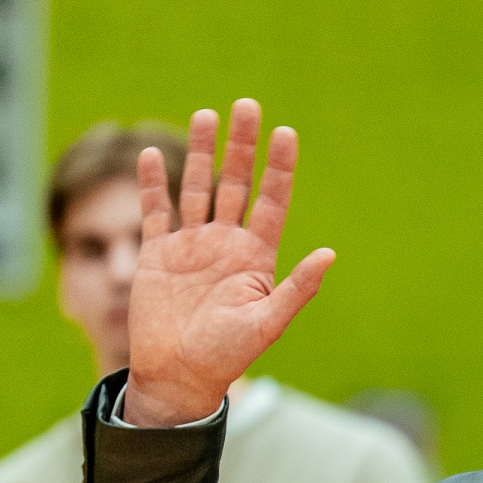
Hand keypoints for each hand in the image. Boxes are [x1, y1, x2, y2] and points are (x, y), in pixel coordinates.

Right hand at [124, 99, 334, 426]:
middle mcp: (225, 244)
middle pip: (236, 184)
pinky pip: (156, 211)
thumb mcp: (269, 323)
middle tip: (248, 106)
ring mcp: (191, 246)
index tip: (286, 134)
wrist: (180, 376)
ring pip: (197, 188)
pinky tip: (153, 154)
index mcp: (256, 257)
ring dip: (202, 153)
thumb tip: (329, 254)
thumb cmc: (228, 355)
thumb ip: (297, 288)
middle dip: (242, 147)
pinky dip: (154, 184)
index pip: (272, 201)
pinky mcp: (157, 255)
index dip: (280, 169)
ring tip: (208, 115)